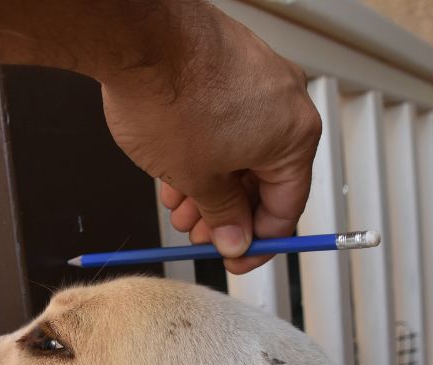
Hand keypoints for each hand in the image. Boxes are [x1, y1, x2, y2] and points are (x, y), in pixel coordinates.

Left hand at [101, 6, 320, 273]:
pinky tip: (174, 173)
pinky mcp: (230, 65)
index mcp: (294, 137)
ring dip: (209, 187)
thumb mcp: (198, 178)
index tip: (236, 258)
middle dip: (227, 213)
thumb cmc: (172, 97)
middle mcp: (286, 104)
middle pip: (263, 179)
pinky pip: (227, 123)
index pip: (287, 208)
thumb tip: (235, 238)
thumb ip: (223, 214)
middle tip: (200, 236)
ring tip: (179, 208)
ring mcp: (259, 79)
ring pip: (240, 152)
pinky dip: (204, 153)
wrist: (138, 37)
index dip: (259, 243)